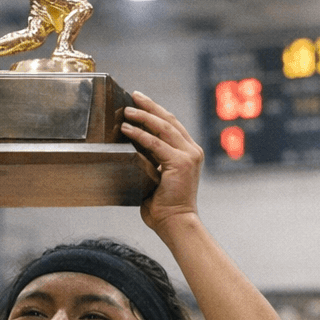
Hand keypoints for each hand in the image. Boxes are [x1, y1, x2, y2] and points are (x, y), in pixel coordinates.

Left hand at [121, 92, 202, 232]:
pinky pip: (155, 144)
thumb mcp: (157, 176)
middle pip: (169, 120)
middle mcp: (192, 151)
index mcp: (189, 153)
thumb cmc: (163, 206)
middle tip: (133, 95)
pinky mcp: (180, 163)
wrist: (175, 223)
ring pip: (162, 127)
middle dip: (150, 106)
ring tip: (126, 110)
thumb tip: (132, 148)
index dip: (156, 110)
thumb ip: (151, 161)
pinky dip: (139, 134)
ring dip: (143, 116)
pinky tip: (126, 128)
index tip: (140, 100)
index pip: (172, 125)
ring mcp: (188, 156)